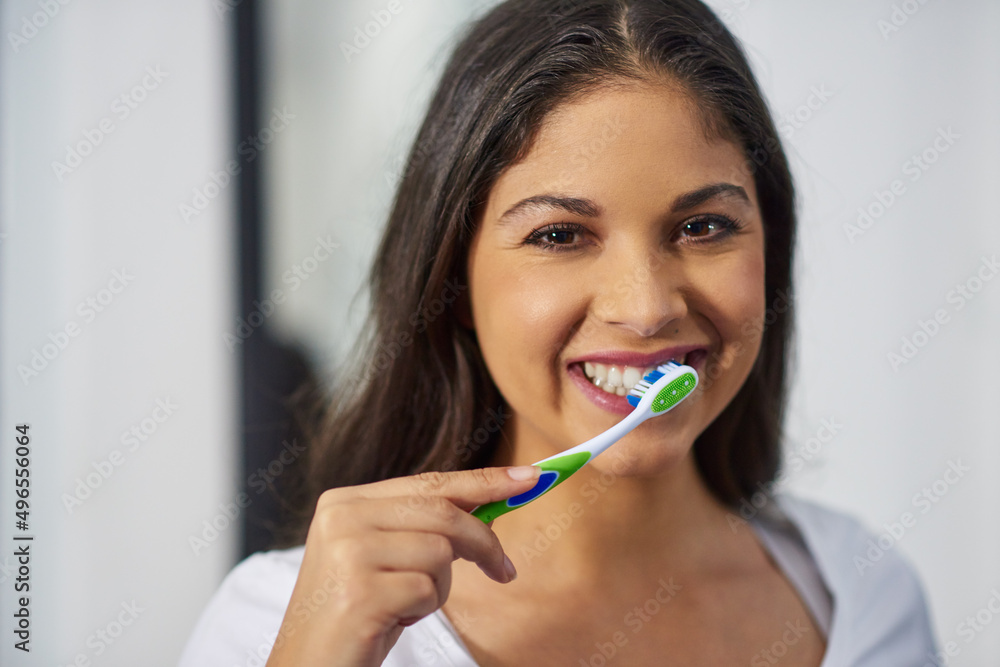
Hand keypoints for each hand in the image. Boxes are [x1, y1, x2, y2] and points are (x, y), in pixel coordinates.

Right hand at [264, 465, 540, 666]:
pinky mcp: (360, 591)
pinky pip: (427, 589)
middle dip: (484, 542)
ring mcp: (348, 552)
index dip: (484, 480)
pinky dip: (422, 610)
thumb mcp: (382, 557)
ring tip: (405, 605)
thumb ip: (422, 525)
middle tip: (505, 570)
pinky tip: (391, 620)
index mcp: (345, 501)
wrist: (307, 666)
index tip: (529, 478)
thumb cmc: (354, 613)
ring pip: (440, 552)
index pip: (430, 482)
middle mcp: (342, 517)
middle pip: (443, 513)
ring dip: (438, 587)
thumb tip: (490, 502)